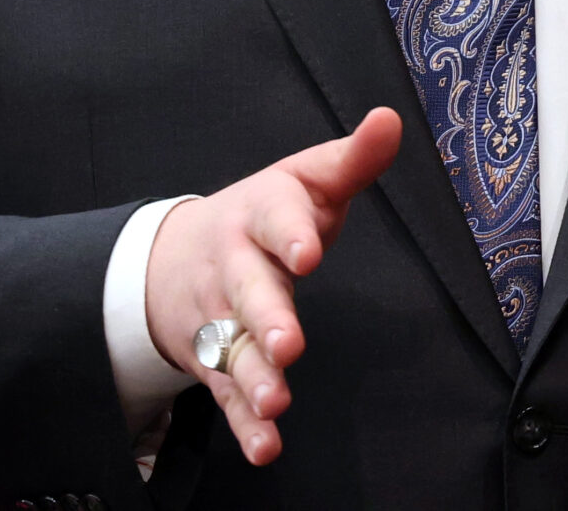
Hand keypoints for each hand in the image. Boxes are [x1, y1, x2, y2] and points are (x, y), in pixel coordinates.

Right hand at [144, 108, 401, 464]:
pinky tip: (265, 446)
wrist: (175, 255)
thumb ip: (353, 157)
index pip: (274, 220)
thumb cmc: (263, 214)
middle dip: (268, 319)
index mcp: (260, 215)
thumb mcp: (306, 177)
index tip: (309, 251)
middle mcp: (235, 268)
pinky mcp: (216, 361)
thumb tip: (391, 120)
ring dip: (253, 378)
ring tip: (276, 402)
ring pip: (234, 349)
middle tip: (289, 345)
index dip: (290, 235)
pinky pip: (228, 395)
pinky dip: (245, 423)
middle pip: (248, 293)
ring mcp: (220, 319)